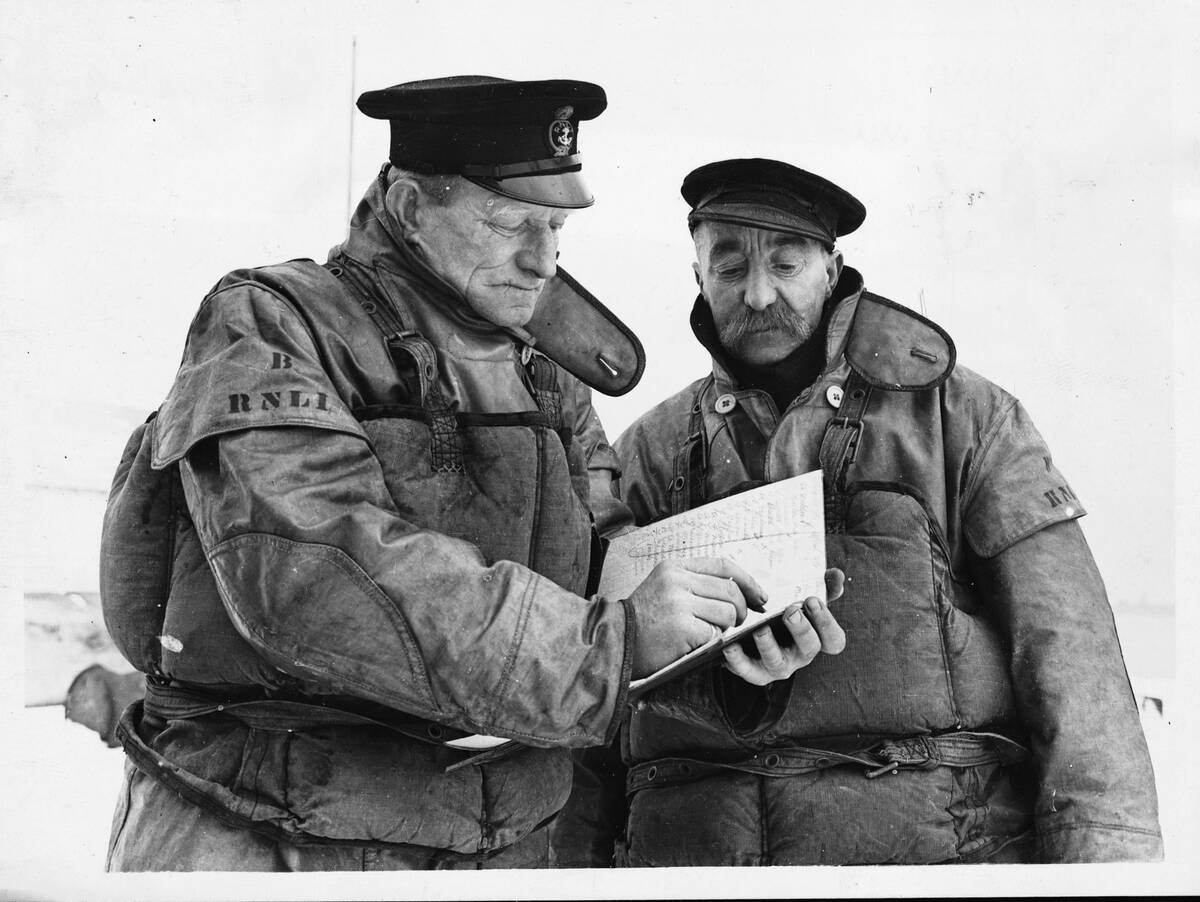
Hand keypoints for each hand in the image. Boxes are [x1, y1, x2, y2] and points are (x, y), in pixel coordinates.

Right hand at [627, 557, 767, 678]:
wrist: (614, 640)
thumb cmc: (643, 620)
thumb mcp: (664, 587)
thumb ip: (695, 583)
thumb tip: (740, 592)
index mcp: (674, 566)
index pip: (723, 566)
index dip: (747, 581)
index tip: (759, 596)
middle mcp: (677, 580)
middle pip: (730, 591)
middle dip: (740, 610)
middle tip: (734, 623)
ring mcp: (678, 603)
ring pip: (727, 613)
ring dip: (724, 628)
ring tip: (706, 634)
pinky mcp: (681, 627)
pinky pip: (715, 634)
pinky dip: (710, 642)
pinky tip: (693, 643)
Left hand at [721, 567, 845, 685]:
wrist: (753, 635)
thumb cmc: (784, 616)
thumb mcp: (802, 602)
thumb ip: (822, 587)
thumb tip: (837, 574)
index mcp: (816, 639)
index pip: (834, 640)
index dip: (826, 623)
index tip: (811, 600)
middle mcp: (800, 655)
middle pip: (809, 648)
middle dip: (801, 629)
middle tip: (790, 611)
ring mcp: (777, 666)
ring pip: (778, 663)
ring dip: (769, 645)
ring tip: (760, 629)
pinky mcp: (753, 672)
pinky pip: (747, 671)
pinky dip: (738, 660)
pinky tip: (730, 645)